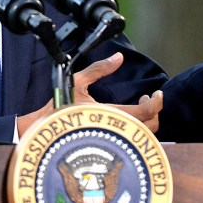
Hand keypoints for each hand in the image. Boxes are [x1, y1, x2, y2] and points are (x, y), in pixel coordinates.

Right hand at [16, 53, 163, 135]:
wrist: (45, 131)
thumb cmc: (59, 107)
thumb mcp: (77, 80)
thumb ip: (99, 68)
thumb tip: (118, 57)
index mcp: (109, 114)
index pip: (144, 112)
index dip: (157, 102)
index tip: (157, 93)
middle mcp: (114, 130)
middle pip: (150, 127)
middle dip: (155, 110)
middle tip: (148, 97)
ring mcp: (113, 141)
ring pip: (144, 136)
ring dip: (148, 120)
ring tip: (140, 105)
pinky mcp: (110, 145)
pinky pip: (134, 140)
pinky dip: (140, 128)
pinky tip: (131, 117)